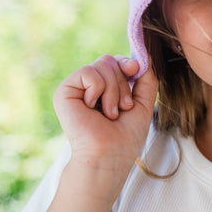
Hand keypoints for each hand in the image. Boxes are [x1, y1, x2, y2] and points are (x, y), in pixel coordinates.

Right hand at [53, 55, 157, 180]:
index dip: (128, 64)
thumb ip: (146, 80)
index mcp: (104, 90)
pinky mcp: (64, 91)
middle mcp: (89, 87)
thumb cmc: (125, 137)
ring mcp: (76, 88)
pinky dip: (98, 90)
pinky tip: (93, 109)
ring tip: (110, 114)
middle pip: (110, 60)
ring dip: (114, 91)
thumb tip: (145, 55)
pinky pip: (89, 72)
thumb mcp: (143, 104)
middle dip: (123, 84)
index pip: (116, 61)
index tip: (135, 70)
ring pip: (102, 64)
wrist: (110, 155)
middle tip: (122, 108)